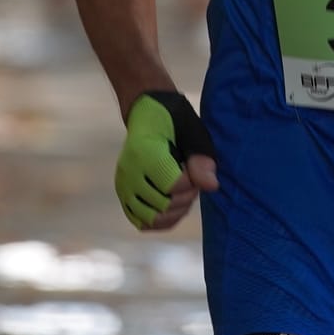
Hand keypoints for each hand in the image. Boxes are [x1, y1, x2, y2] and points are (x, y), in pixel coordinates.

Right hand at [115, 92, 219, 231]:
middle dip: (185, 198)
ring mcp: (123, 186)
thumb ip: (200, 158)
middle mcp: (129, 172)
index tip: (196, 170)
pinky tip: (172, 207)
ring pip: (151, 219)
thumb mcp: (192, 130)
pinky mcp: (122, 195)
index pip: (173, 186)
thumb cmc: (172, 119)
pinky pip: (141, 221)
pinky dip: (160, 220)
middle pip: (163, 205)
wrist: (146, 113)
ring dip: (174, 212)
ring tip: (182, 194)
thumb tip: (211, 186)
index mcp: (145, 153)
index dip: (192, 184)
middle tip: (191, 180)